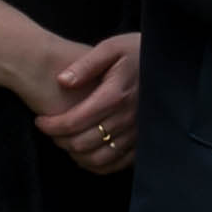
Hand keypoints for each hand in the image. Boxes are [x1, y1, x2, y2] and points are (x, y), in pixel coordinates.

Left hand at [33, 30, 140, 171]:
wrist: (172, 62)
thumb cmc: (137, 51)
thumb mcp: (111, 47)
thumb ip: (85, 64)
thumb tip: (62, 80)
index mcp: (115, 95)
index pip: (74, 121)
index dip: (51, 126)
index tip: (39, 121)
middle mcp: (127, 118)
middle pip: (83, 143)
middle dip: (59, 140)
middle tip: (50, 131)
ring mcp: (138, 133)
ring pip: (99, 158)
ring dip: (76, 154)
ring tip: (65, 141)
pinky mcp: (145, 141)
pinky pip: (118, 163)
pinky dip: (98, 164)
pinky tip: (86, 154)